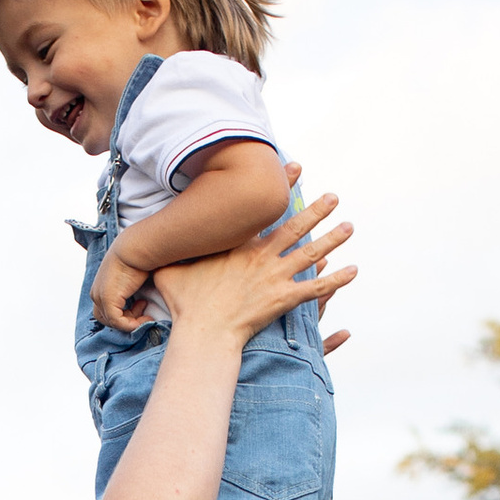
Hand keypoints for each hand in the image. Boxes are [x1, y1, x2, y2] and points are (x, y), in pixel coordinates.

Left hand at [90, 245, 156, 334]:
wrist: (134, 247)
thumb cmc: (137, 257)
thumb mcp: (130, 276)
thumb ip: (130, 288)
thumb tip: (141, 297)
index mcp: (100, 286)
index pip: (106, 310)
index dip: (125, 313)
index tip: (142, 303)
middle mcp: (96, 293)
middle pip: (107, 318)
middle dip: (126, 319)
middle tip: (144, 311)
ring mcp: (100, 297)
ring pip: (113, 322)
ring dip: (131, 322)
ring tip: (146, 315)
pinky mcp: (108, 300)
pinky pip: (119, 322)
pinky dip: (133, 324)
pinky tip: (146, 317)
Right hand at [154, 184, 355, 349]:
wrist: (203, 331)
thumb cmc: (186, 303)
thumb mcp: (170, 271)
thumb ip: (167, 255)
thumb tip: (145, 245)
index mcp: (240, 246)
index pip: (264, 211)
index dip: (282, 188)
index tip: (296, 168)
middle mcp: (262, 256)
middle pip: (295, 228)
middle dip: (316, 210)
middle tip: (334, 196)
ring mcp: (275, 277)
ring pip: (311, 253)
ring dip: (332, 239)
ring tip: (350, 227)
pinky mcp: (284, 299)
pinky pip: (316, 289)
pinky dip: (335, 280)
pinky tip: (353, 272)